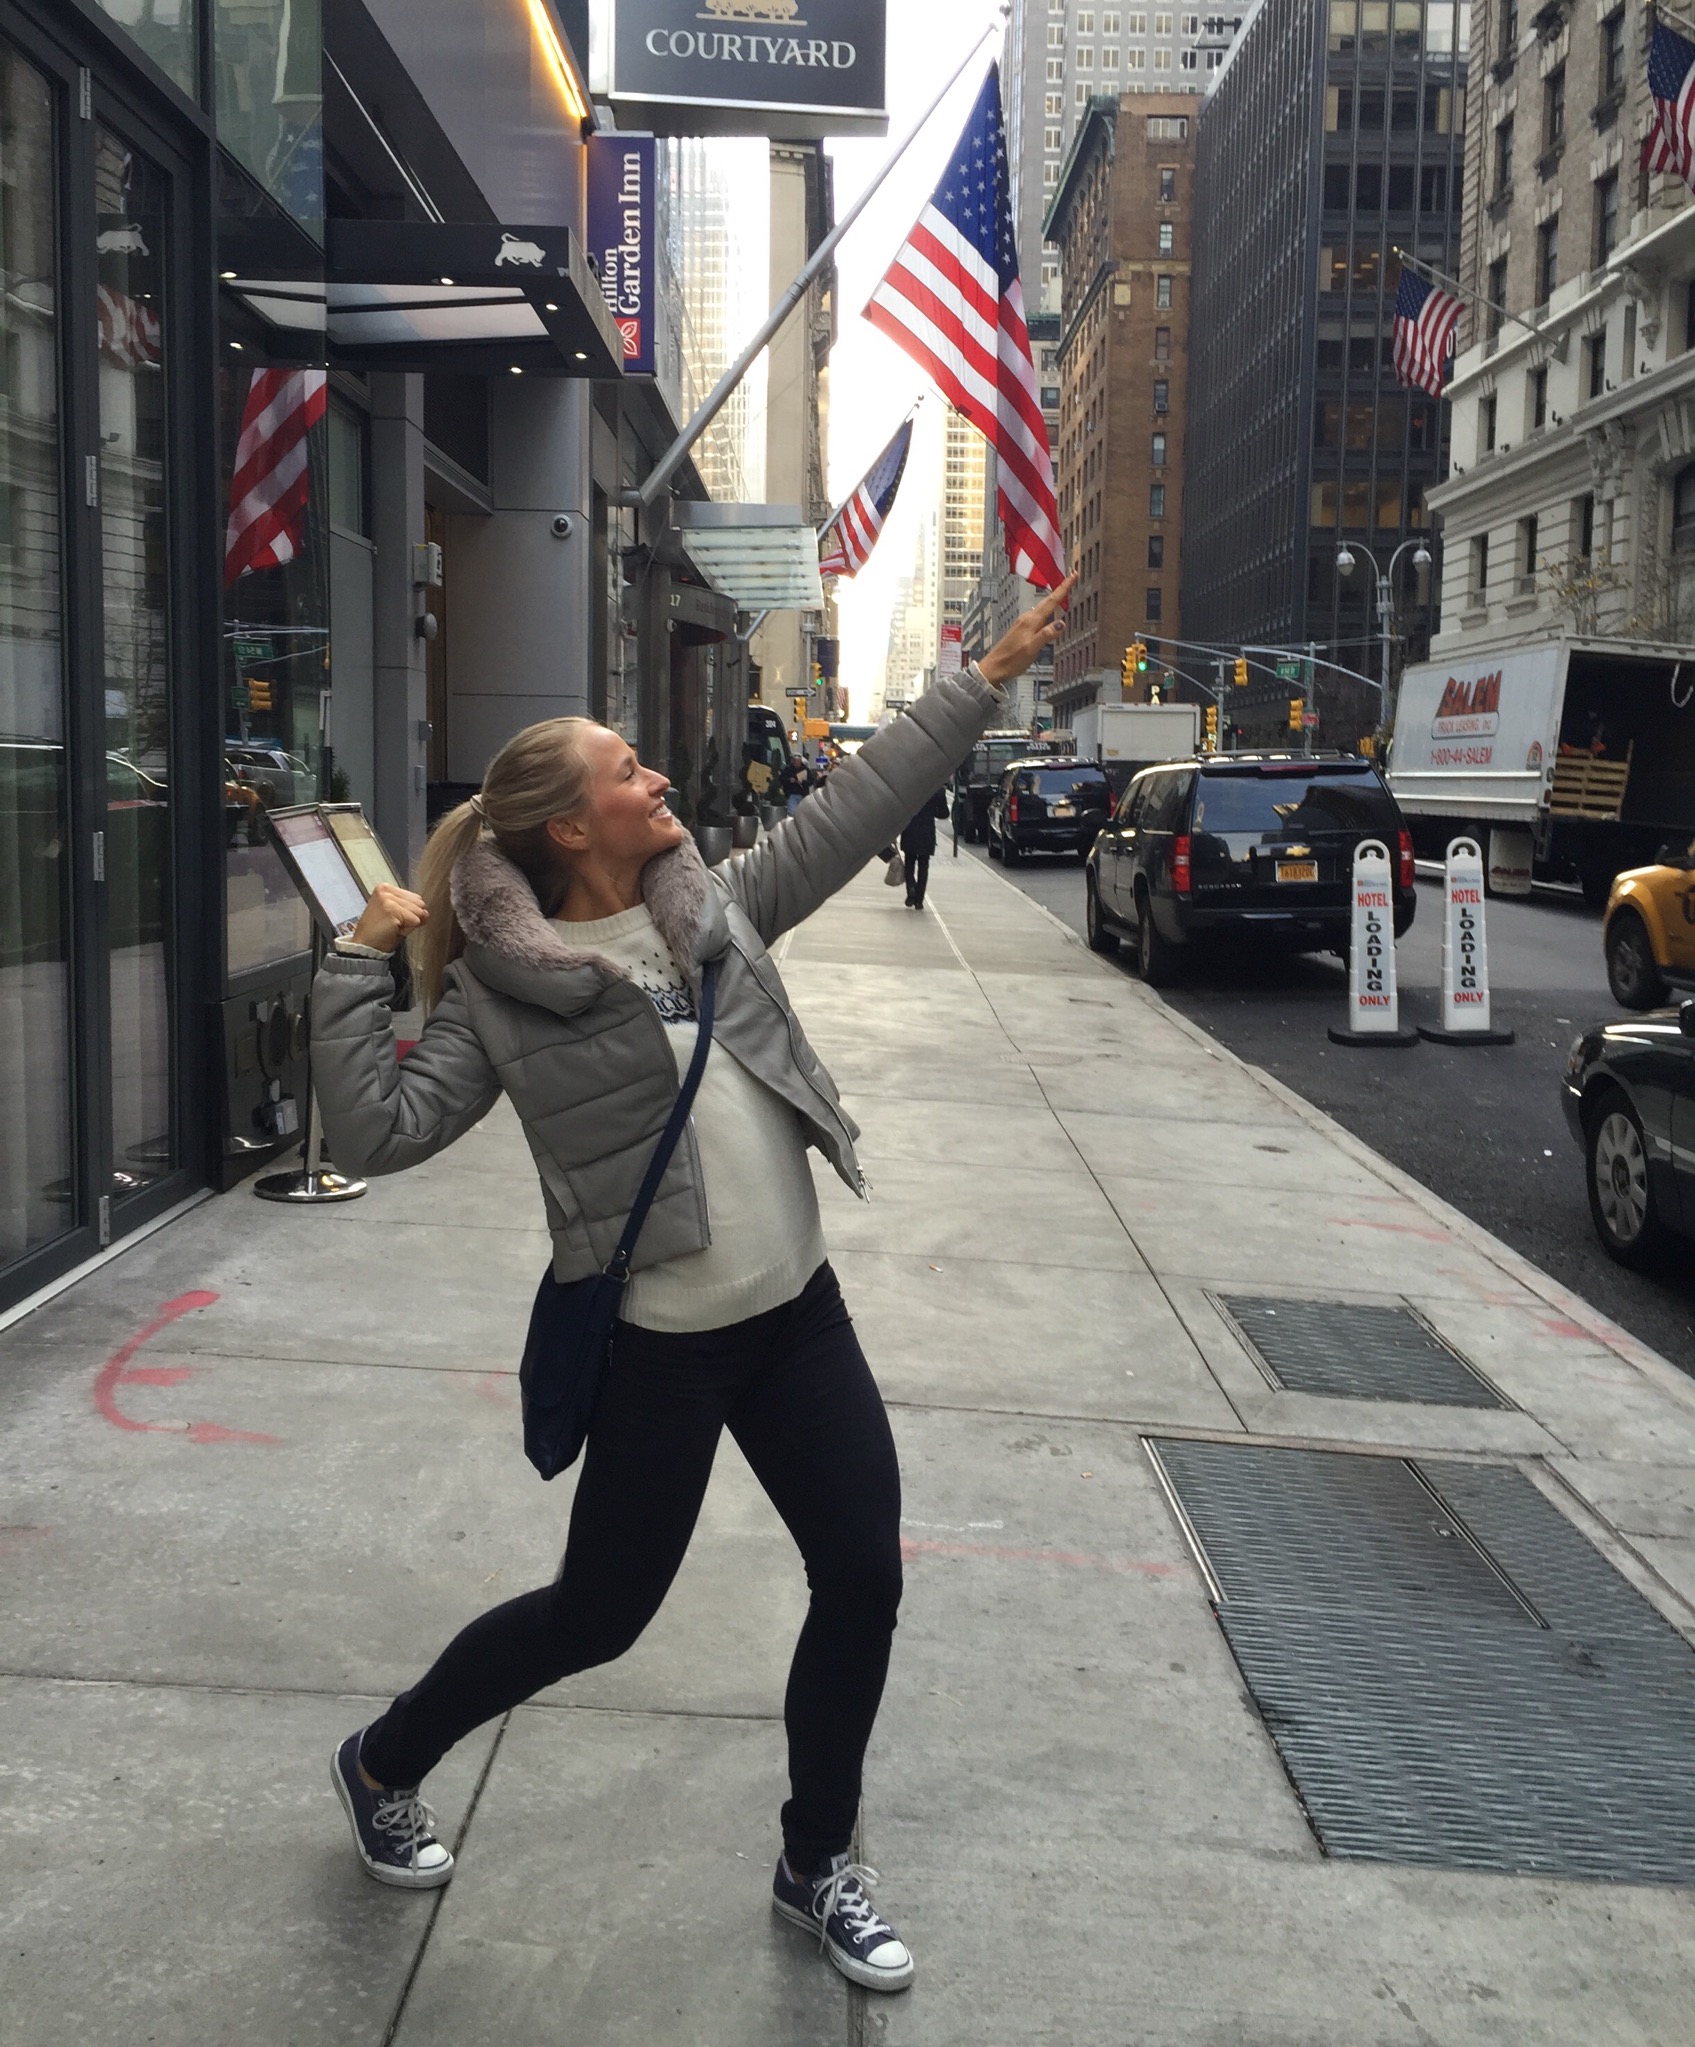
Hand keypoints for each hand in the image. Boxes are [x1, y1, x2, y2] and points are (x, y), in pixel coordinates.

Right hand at [350, 883, 428, 953]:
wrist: (366, 947)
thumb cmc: (380, 933)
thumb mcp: (398, 916)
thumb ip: (413, 910)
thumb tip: (426, 913)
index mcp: (385, 888)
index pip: (416, 898)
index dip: (410, 913)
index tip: (393, 919)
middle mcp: (385, 890)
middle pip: (419, 903)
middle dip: (411, 917)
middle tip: (393, 924)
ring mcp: (388, 900)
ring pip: (418, 912)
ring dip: (409, 924)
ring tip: (393, 927)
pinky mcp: (391, 910)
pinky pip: (415, 921)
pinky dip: (408, 930)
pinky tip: (393, 930)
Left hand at [977, 572, 1077, 687]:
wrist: (994, 668)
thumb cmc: (1011, 660)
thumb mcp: (1032, 649)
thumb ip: (1047, 635)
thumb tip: (1062, 624)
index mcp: (1031, 621)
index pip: (1052, 601)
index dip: (1064, 588)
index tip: (1073, 576)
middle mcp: (1026, 619)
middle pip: (1047, 601)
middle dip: (1060, 590)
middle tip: (1071, 580)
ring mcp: (1023, 623)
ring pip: (1042, 608)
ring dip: (1054, 600)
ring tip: (1064, 594)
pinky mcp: (1021, 629)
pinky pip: (1038, 616)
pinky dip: (1047, 611)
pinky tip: (1048, 615)